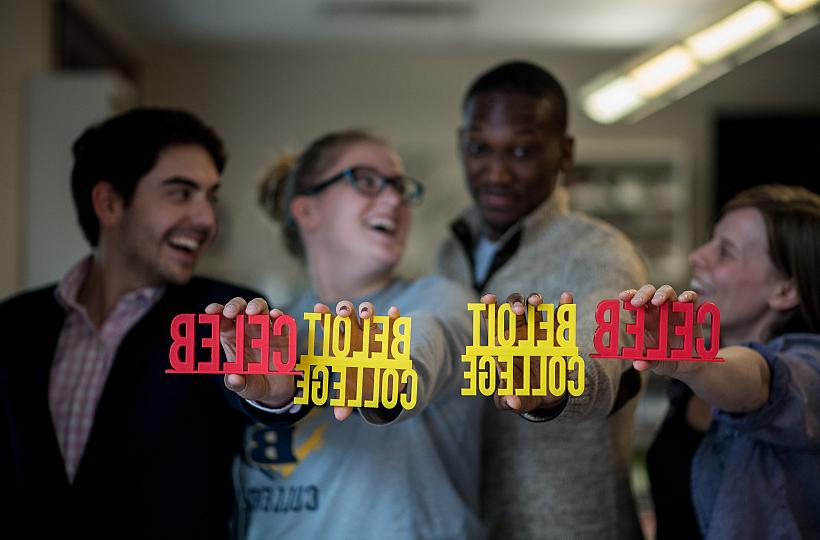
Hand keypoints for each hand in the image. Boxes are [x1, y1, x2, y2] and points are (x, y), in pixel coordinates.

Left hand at [205, 297, 295, 406]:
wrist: (275, 391)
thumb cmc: (252, 384)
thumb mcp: (242, 387)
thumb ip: (236, 383)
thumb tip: (234, 378)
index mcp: (231, 338)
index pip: (222, 320)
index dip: (216, 312)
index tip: (210, 310)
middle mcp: (247, 330)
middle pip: (240, 308)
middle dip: (234, 306)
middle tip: (230, 312)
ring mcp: (266, 330)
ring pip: (261, 308)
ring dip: (256, 305)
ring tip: (252, 311)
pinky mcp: (283, 335)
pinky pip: (282, 321)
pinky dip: (279, 316)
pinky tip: (275, 315)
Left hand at [316, 301, 402, 420]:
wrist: (383, 380)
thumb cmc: (361, 382)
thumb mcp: (354, 392)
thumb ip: (346, 400)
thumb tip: (340, 415)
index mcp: (342, 345)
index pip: (330, 329)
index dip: (324, 317)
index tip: (318, 307)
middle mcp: (356, 334)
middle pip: (348, 316)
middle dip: (345, 310)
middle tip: (344, 312)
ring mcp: (373, 333)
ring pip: (368, 314)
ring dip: (367, 311)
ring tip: (367, 314)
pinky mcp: (390, 336)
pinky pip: (391, 324)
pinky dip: (393, 317)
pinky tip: (393, 311)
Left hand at [481, 291, 573, 412]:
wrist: (542, 398)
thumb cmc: (518, 396)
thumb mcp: (509, 401)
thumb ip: (507, 400)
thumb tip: (513, 402)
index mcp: (501, 345)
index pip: (492, 322)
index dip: (489, 308)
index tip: (488, 298)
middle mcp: (518, 333)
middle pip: (513, 308)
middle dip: (514, 304)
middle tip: (517, 311)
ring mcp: (537, 333)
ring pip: (534, 308)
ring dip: (534, 300)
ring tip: (535, 302)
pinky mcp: (555, 339)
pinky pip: (560, 320)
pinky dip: (564, 307)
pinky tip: (566, 296)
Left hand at [618, 284, 700, 375]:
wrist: (688, 365)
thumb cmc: (665, 359)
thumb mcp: (655, 363)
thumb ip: (647, 362)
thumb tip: (638, 365)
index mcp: (643, 319)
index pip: (633, 302)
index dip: (628, 296)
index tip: (622, 297)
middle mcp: (657, 310)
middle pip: (648, 292)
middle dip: (642, 294)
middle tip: (637, 302)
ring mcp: (674, 309)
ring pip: (667, 291)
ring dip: (661, 293)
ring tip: (657, 302)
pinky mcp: (692, 312)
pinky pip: (691, 298)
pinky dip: (688, 296)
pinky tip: (683, 300)